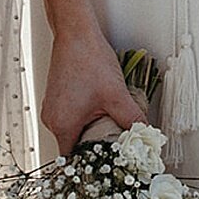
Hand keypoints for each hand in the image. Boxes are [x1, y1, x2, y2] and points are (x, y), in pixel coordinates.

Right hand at [39, 22, 147, 154]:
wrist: (76, 33)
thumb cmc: (88, 59)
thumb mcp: (117, 95)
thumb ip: (133, 121)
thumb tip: (145, 136)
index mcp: (62, 124)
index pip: (75, 161)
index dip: (93, 164)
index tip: (109, 164)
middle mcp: (53, 119)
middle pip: (75, 147)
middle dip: (96, 147)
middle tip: (116, 143)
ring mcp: (53, 108)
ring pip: (74, 132)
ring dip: (92, 131)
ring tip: (109, 121)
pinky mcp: (57, 99)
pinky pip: (71, 118)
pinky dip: (86, 119)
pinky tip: (100, 109)